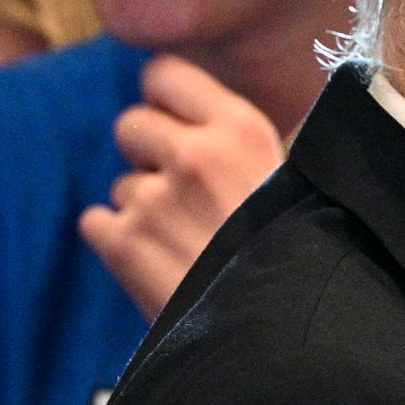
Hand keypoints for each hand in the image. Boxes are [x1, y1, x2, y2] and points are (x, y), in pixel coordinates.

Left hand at [79, 55, 285, 321]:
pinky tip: (162, 261)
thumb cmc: (307, 252)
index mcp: (240, 130)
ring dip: (144, 206)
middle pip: (130, 123)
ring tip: (188, 241)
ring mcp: (151, 201)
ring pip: (121, 183)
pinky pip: (97, 222)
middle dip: (150, 152)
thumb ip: (250, 145)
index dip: (168, 99)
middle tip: (187, 190)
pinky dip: (120, 241)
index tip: (183, 124)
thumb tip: (222, 128)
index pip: (163, 72)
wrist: (288, 332)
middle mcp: (192, 155)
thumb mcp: (300, 178)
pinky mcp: (122, 245)